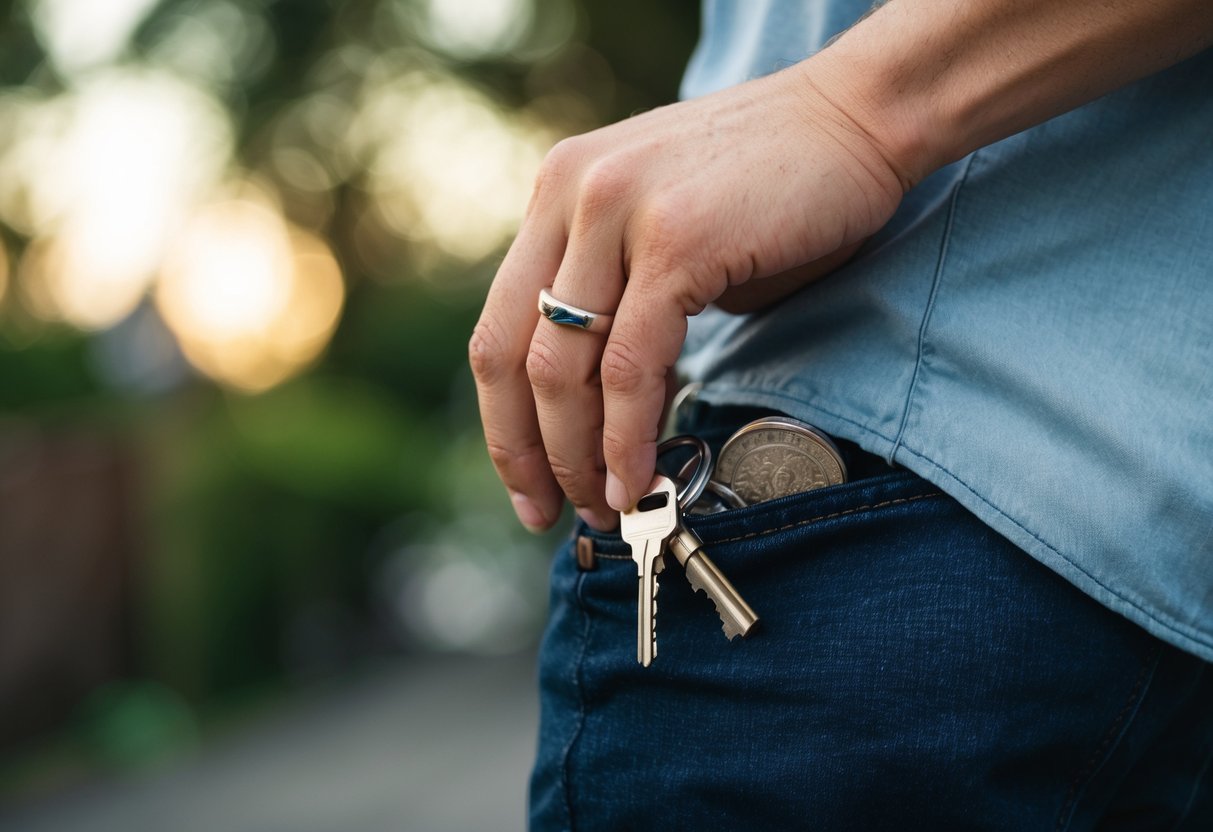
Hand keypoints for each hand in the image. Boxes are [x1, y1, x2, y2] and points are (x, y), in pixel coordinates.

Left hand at [469, 62, 905, 531]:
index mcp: (560, 192)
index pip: (499, 329)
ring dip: (576, 456)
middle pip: (510, 355)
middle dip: (527, 453)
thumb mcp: (667, 236)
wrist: (857, 119)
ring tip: (604, 505)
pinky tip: (635, 476)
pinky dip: (625, 436)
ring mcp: (618, 211)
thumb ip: (622, 307)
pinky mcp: (676, 240)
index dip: (503, 422)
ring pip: (563, 368)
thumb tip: (605, 420)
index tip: (525, 481)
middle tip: (553, 512)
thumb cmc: (774, 188)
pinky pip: (630, 366)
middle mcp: (572, 193)